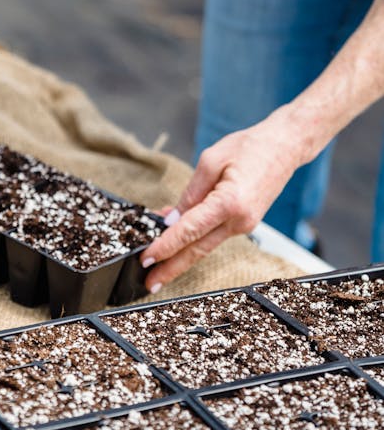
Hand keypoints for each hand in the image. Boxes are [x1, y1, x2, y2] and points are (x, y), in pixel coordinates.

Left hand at [140, 118, 299, 293]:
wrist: (283, 148)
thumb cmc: (250, 147)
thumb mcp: (211, 160)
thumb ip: (191, 192)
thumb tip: (173, 218)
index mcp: (230, 203)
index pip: (190, 231)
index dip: (166, 246)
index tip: (147, 258)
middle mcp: (239, 221)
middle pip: (198, 250)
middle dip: (171, 268)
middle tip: (149, 282)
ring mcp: (244, 225)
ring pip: (205, 245)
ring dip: (181, 255)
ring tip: (157, 265)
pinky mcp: (245, 223)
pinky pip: (214, 233)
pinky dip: (195, 237)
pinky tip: (176, 236)